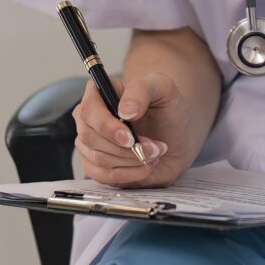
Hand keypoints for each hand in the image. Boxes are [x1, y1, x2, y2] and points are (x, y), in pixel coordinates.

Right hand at [72, 71, 196, 187]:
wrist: (176, 136)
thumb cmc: (167, 108)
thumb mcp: (162, 88)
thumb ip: (141, 90)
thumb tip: (125, 110)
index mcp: (99, 93)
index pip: (88, 110)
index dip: (106, 126)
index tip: (130, 138)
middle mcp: (90, 118)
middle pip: (90, 137)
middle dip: (125, 148)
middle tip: (154, 148)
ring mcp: (90, 144)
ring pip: (98, 159)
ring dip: (131, 161)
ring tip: (155, 154)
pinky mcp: (96, 166)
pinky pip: (102, 176)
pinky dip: (128, 175)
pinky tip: (145, 166)